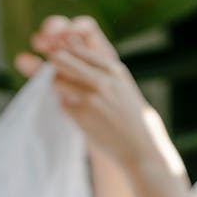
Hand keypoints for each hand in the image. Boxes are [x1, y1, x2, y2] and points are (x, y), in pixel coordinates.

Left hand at [16, 16, 160, 169]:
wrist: (141, 146)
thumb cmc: (132, 116)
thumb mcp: (123, 85)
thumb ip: (103, 70)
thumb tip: (75, 51)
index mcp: (114, 69)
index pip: (77, 50)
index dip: (66, 55)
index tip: (63, 63)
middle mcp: (102, 80)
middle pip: (62, 60)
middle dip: (55, 66)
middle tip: (55, 75)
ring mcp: (91, 98)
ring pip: (57, 81)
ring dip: (57, 87)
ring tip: (66, 94)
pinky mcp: (83, 117)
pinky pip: (62, 105)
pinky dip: (66, 108)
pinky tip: (78, 114)